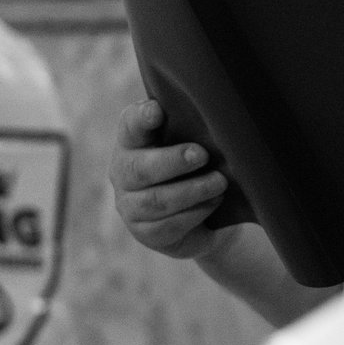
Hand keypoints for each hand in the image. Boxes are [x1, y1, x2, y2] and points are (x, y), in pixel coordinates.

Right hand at [110, 100, 228, 260]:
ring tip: (220, 182)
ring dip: (192, 191)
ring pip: (156, 201)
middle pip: (140, 168)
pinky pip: (168, 226)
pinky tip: (214, 203)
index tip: (157, 111)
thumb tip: (218, 110)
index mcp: (132, 143)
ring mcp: (131, 206)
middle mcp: (124, 173)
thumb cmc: (195, 168)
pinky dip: (195, 213)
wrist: (201, 216)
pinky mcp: (146, 233)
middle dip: (172, 161)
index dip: (140, 118)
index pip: (129, 125)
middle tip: (203, 155)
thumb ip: (191, 126)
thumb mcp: (192, 142)